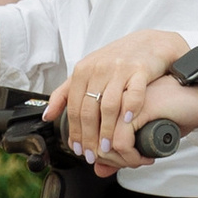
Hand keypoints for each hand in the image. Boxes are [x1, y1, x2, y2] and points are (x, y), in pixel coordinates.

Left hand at [46, 31, 197, 171]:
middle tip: (93, 154)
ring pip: (109, 105)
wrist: (149, 43)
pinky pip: (133, 93)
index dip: (75, 131)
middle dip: (89, 136)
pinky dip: (130, 109)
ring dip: (108, 130)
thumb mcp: (87, 72)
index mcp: (83, 71)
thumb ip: (65, 93)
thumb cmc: (117, 61)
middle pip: (89, 109)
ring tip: (109, 147)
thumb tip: (48, 116)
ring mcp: (119, 69)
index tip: (77, 148)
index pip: (74, 107)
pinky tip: (129, 123)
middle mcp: (99, 69)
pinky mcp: (140, 69)